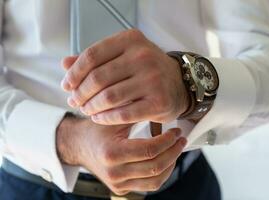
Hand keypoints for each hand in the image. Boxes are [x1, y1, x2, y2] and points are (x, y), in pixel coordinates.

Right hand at [56, 115, 186, 194]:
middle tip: (181, 139)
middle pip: (155, 167)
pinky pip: (148, 185)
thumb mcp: (113, 117)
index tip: (176, 132)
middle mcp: (114, 173)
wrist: (78, 145)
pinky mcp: (120, 188)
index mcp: (112, 153)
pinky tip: (165, 160)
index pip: (149, 150)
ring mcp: (117, 184)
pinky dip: (161, 174)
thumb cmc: (95, 129)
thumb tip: (159, 104)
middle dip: (173, 152)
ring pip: (155, 181)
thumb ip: (134, 113)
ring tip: (176, 149)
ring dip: (170, 164)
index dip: (167, 141)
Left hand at [61, 29, 188, 124]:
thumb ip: (95, 59)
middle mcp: (143, 56)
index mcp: (131, 40)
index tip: (67, 85)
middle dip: (80, 93)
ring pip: (108, 97)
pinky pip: (122, 114)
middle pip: (98, 78)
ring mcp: (153, 79)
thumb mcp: (123, 55)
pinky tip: (98, 118)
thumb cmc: (147, 69)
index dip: (74, 73)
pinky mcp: (158, 102)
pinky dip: (105, 118)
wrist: (179, 84)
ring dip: (91, 107)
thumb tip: (65, 64)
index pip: (92, 55)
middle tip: (74, 101)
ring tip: (85, 109)